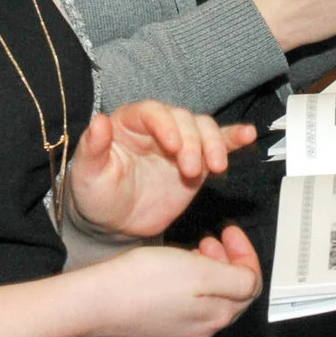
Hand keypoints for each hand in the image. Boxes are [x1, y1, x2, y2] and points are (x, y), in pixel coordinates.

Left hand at [64, 100, 253, 243]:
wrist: (116, 223)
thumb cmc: (97, 195)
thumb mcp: (87, 175)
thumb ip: (93, 148)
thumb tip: (99, 121)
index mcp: (129, 123)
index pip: (152, 112)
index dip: (165, 125)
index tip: (173, 146)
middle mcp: (158, 127)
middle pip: (184, 119)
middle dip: (193, 143)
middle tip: (190, 171)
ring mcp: (182, 142)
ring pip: (204, 128)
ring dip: (214, 145)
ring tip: (216, 168)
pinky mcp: (198, 159)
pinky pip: (220, 142)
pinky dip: (235, 137)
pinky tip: (248, 135)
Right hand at [78, 230, 261, 336]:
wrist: (93, 304)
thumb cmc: (142, 283)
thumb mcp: (201, 270)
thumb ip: (236, 278)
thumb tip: (251, 282)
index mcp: (218, 314)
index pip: (251, 284)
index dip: (245, 253)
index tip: (231, 231)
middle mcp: (202, 330)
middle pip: (231, 293)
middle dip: (228, 261)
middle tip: (213, 238)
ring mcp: (178, 333)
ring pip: (207, 298)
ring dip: (209, 270)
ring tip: (193, 249)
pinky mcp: (157, 331)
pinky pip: (184, 306)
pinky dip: (188, 284)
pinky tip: (173, 270)